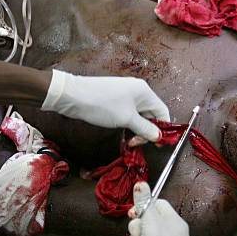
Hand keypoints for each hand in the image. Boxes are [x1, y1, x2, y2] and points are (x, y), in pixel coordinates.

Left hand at [41, 70, 169, 143]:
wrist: (73, 96)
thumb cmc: (102, 105)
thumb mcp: (127, 120)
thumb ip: (145, 128)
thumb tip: (158, 136)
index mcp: (145, 92)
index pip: (163, 111)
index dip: (163, 128)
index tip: (158, 144)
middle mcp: (138, 91)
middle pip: (151, 114)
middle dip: (147, 131)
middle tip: (136, 144)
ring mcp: (126, 95)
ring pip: (139, 116)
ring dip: (137, 130)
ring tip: (129, 142)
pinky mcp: (115, 100)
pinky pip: (128, 114)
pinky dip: (128, 125)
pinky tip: (123, 135)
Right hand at [127, 182, 189, 235]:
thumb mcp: (150, 225)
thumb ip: (144, 204)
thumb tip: (141, 183)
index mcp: (176, 222)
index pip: (158, 204)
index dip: (144, 207)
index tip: (134, 214)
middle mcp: (173, 233)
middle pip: (148, 219)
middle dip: (137, 227)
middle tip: (138, 235)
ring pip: (143, 235)